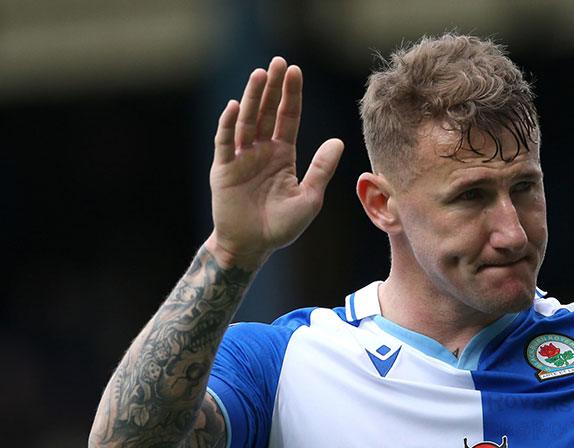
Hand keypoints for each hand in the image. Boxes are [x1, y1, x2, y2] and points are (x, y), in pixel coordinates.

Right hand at [207, 57, 343, 268]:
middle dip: (273, 87)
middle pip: (267, 112)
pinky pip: (226, 143)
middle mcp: (261, 151)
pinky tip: (236, 106)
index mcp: (283, 155)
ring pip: (247, 121)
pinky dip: (229, 124)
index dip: (291, 95)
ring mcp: (241, 158)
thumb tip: (338, 142)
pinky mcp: (223, 169)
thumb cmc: (282, 226)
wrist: (253, 247)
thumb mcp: (309, 198)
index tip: (295, 71)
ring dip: (253, 98)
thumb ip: (321, 169)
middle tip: (278, 62)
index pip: (288, 118)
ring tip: (259, 74)